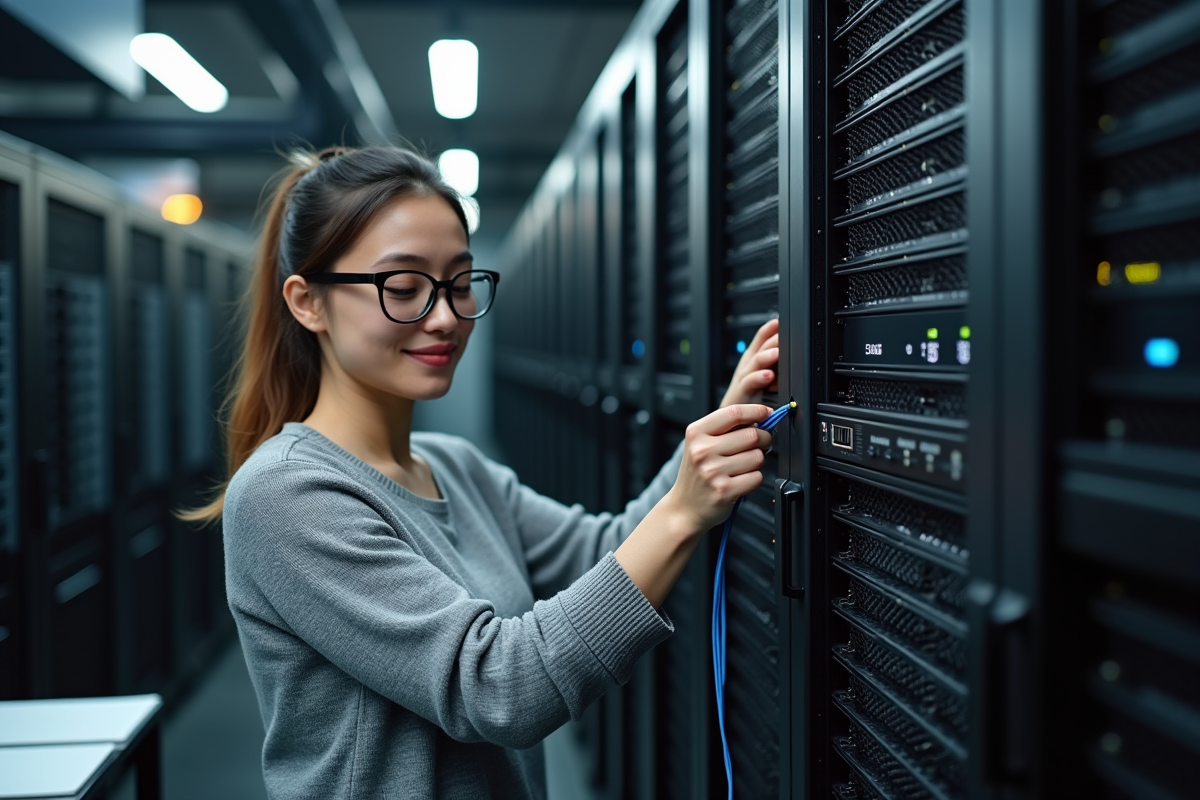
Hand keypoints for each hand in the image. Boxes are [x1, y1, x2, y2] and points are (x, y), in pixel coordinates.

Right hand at [665, 404, 773, 532]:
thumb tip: (760, 417)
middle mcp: (702, 450)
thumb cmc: (697, 474)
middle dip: (763, 439)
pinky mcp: (724, 490)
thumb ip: (725, 429)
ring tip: (743, 467)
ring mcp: (712, 471)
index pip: (734, 412)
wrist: (684, 507)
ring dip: (757, 462)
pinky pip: (757, 477)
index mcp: (696, 433)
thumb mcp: (700, 444)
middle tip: (759, 445)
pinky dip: (754, 479)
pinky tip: (740, 481)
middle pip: (752, 434)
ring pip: (757, 457)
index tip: (766, 414)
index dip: (756, 411)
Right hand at [720, 318, 778, 407]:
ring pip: (755, 361)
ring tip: (777, 353)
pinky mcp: (742, 391)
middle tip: (787, 334)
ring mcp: (744, 376)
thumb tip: (795, 357)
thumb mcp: (765, 375)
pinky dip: (759, 378)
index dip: (771, 327)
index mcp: (754, 357)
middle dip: (774, 340)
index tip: (782, 320)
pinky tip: (769, 375)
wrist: (733, 414)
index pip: (762, 337)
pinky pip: (750, 382)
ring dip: (767, 356)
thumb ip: (777, 365)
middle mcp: (748, 364)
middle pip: (761, 346)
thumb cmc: (750, 394)